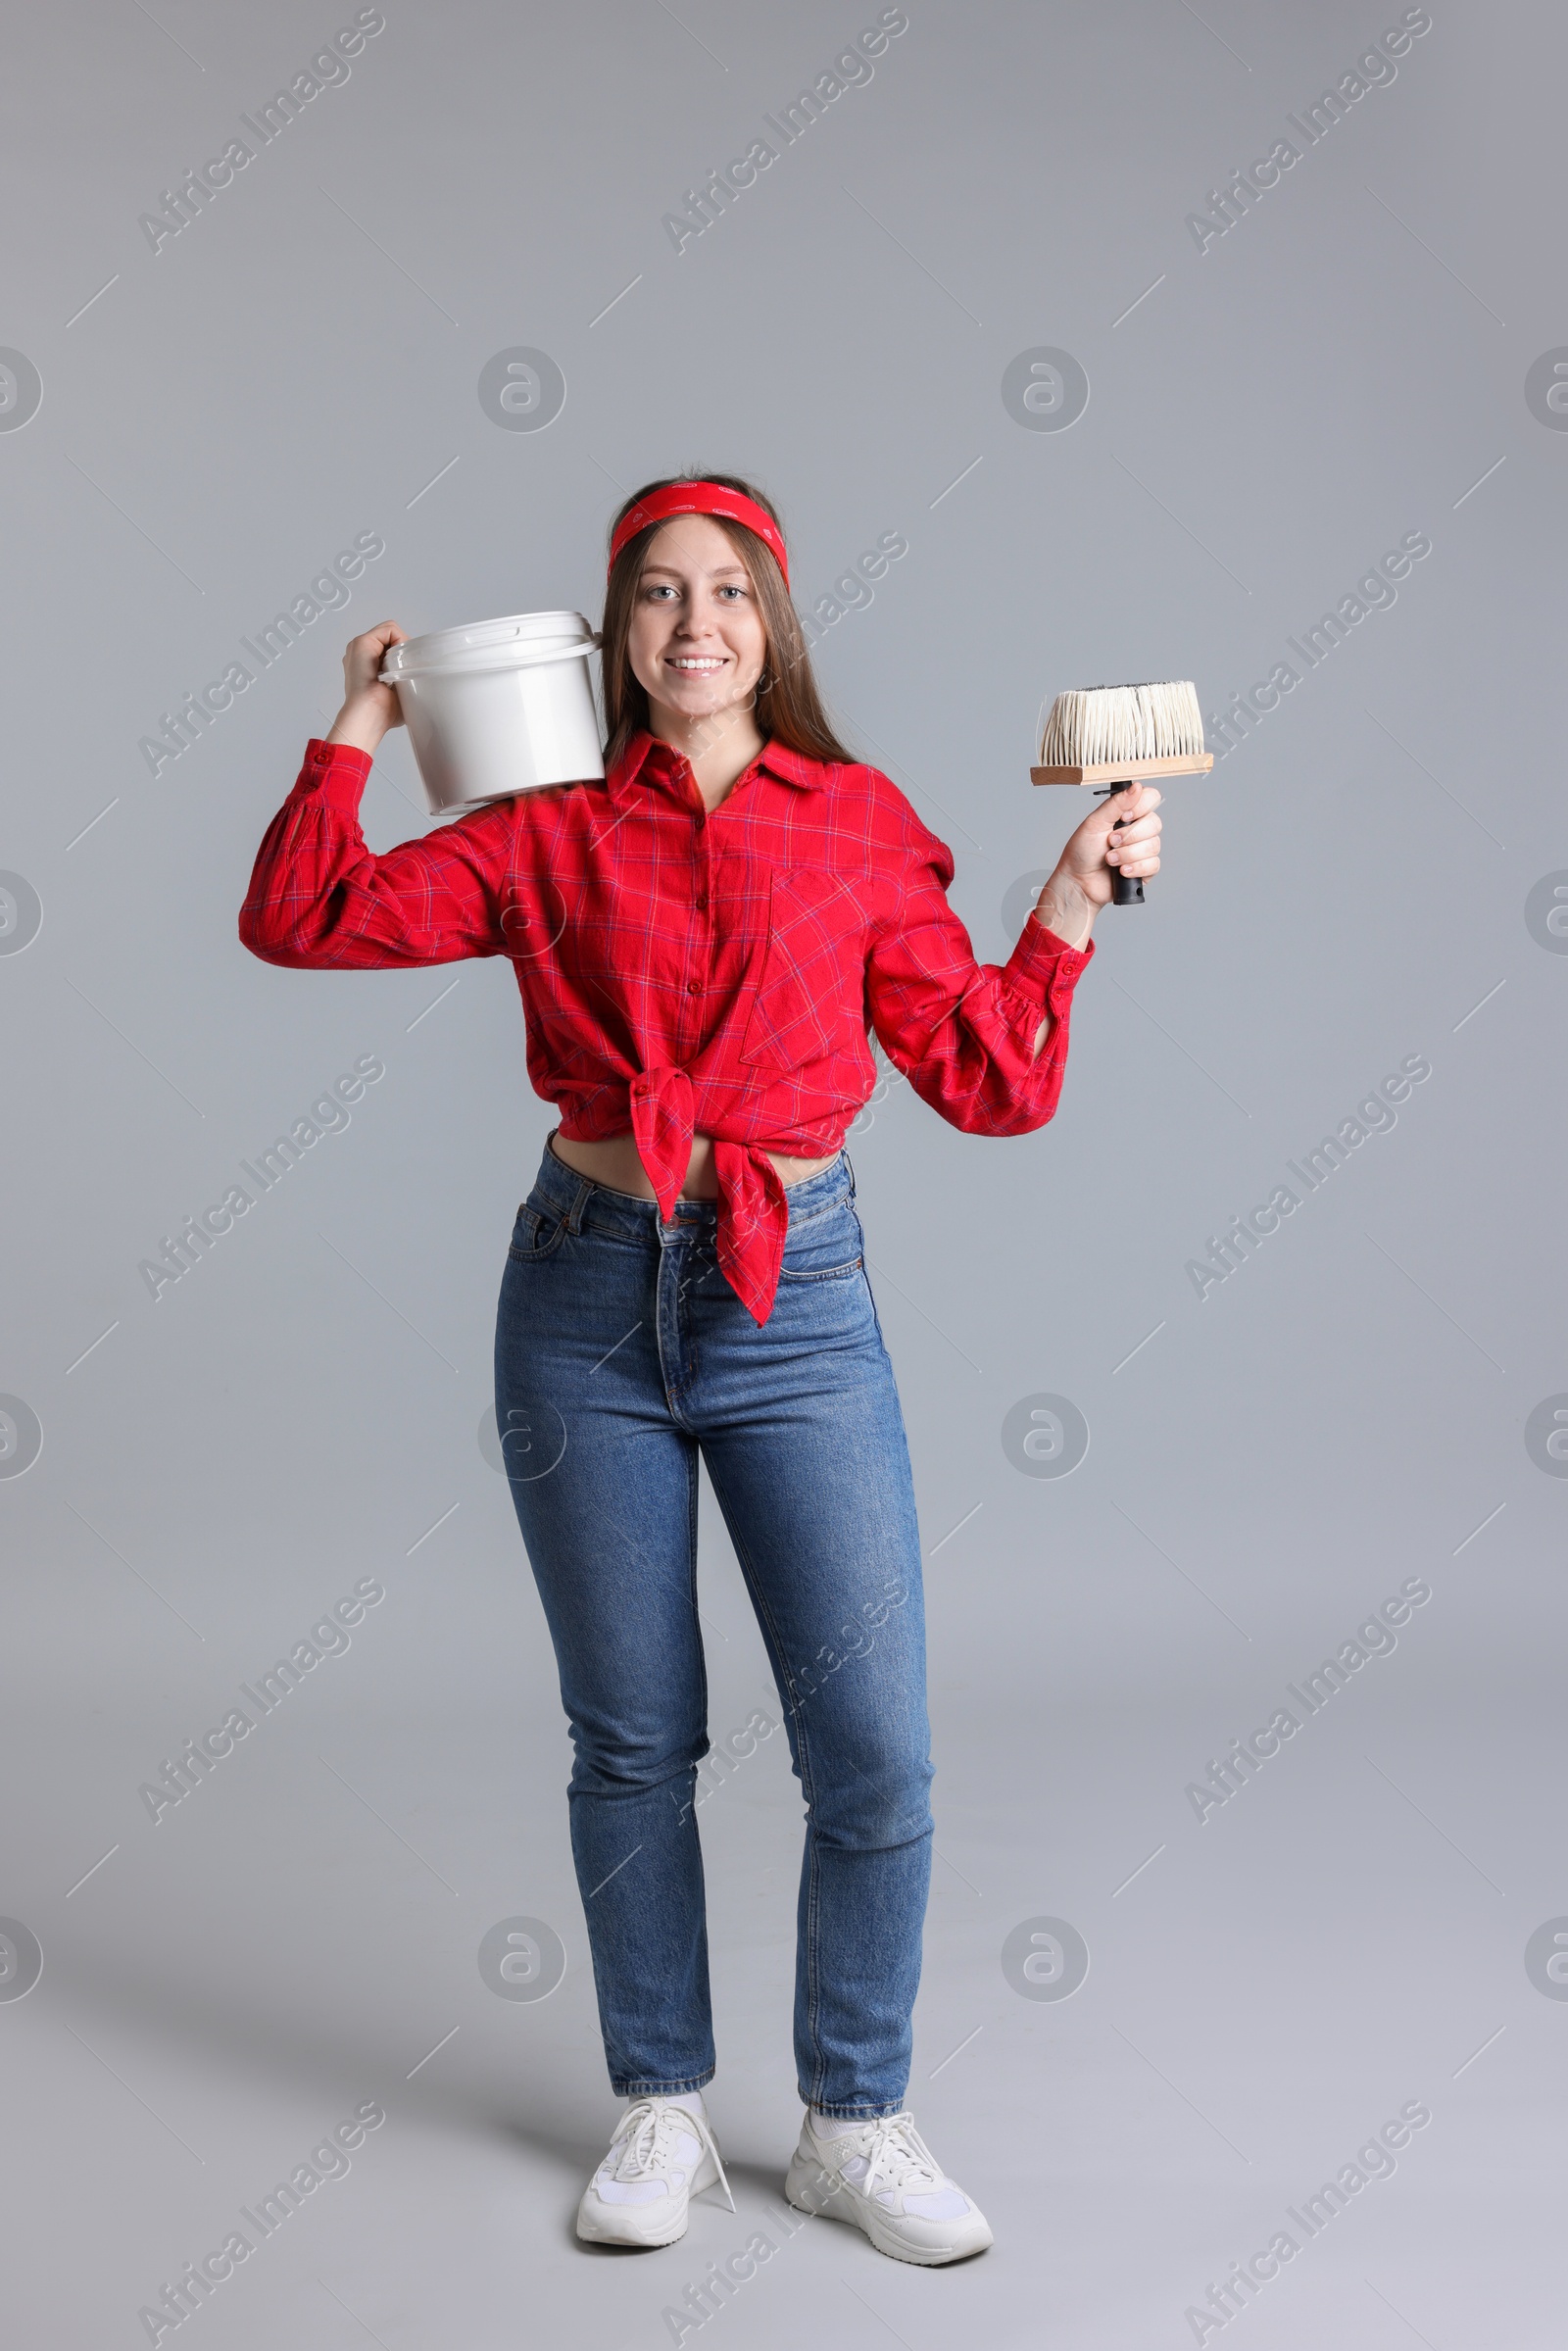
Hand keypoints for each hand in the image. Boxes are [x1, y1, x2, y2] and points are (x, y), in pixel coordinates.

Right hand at [324, 621, 408, 753]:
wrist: (370, 715)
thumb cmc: (382, 712)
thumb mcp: (398, 694)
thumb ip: (405, 682)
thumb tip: (422, 682)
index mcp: (366, 665)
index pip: (391, 648)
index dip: (404, 657)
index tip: (408, 673)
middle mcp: (361, 654)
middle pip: (392, 639)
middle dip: (405, 651)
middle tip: (407, 671)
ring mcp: (360, 647)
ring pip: (392, 633)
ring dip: (403, 647)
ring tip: (401, 668)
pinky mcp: (362, 642)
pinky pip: (390, 630)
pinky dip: (400, 640)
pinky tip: (398, 661)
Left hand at [1057, 779, 1163, 907]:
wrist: (1078, 882)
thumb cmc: (1082, 852)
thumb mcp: (1095, 822)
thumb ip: (1116, 804)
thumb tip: (1136, 787)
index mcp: (1128, 813)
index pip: (1151, 798)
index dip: (1141, 806)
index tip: (1124, 816)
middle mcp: (1139, 829)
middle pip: (1155, 823)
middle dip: (1129, 836)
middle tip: (1110, 842)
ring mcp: (1144, 850)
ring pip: (1153, 845)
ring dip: (1127, 854)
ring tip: (1109, 859)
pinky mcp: (1146, 869)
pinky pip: (1153, 864)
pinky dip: (1135, 868)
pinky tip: (1121, 871)